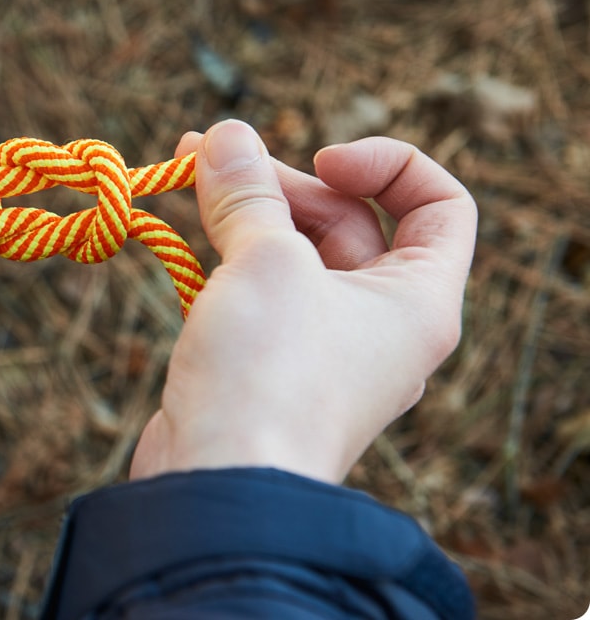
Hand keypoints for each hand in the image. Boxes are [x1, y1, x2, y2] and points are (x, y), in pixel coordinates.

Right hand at [131, 120, 476, 483]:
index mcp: (418, 300)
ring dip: (245, 211)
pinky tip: (178, 230)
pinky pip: (259, 293)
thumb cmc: (269, 372)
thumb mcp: (265, 261)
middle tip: (215, 157)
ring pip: (294, 257)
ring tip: (186, 169)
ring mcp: (323, 350)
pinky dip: (227, 256)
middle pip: (349, 224)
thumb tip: (225, 133)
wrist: (220, 486)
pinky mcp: (270, 368)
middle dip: (283, 181)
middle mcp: (381, 325)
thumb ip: (247, 192)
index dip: (389, 165)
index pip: (441, 207)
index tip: (322, 158)